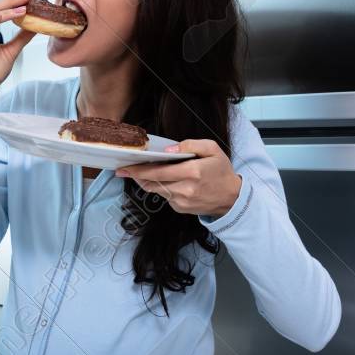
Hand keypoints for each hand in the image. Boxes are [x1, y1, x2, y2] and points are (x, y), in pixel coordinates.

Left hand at [115, 139, 241, 217]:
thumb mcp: (212, 149)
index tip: (125, 167)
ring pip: (156, 190)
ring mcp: (182, 202)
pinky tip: (165, 181)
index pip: (158, 171)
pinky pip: (165, 197)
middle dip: (136, 176)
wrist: (232, 198)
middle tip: (123, 170)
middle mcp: (185, 189)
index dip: (138, 170)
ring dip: (147, 181)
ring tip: (140, 173)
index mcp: (192, 172)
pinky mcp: (181, 209)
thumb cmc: (221, 171)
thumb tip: (168, 150)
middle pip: (152, 183)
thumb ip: (190, 145)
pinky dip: (162, 188)